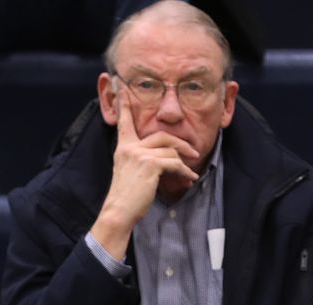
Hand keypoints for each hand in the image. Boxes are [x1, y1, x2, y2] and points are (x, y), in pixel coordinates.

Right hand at [90, 93, 199, 259]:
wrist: (119, 211)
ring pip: (171, 151)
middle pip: (162, 135)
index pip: (124, 120)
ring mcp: (139, 154)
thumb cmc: (128, 196)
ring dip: (184, 163)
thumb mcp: (131, 172)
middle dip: (180, 144)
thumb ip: (142, 158)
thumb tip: (166, 157)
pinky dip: (184, 171)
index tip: (121, 84)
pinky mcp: (150, 164)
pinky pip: (174, 163)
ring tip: (190, 174)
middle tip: (193, 152)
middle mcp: (130, 147)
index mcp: (123, 147)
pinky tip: (189, 179)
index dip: (124, 103)